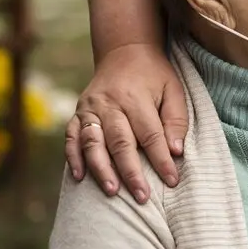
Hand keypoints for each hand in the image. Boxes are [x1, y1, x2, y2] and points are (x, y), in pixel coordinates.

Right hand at [64, 43, 188, 202]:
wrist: (125, 51)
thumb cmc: (154, 75)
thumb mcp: (173, 90)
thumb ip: (176, 119)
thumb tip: (176, 152)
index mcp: (136, 97)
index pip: (150, 134)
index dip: (161, 159)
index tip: (172, 180)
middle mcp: (110, 103)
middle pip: (120, 142)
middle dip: (131, 171)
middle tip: (142, 197)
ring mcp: (90, 108)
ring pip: (93, 143)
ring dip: (101, 169)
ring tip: (112, 191)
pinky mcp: (77, 113)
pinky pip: (71, 137)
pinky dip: (73, 157)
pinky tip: (79, 177)